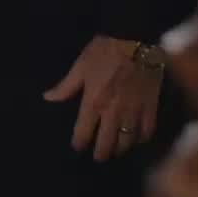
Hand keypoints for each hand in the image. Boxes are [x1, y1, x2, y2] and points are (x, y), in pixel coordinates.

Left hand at [44, 35, 160, 162]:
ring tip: (117, 150)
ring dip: (121, 148)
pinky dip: (142, 138)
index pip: (83, 133)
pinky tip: (138, 139)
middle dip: (101, 154)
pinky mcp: (150, 106)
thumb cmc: (104, 50)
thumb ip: (65, 86)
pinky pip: (147, 130)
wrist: (136, 39)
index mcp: (93, 103)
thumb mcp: (80, 66)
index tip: (77, 147)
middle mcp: (112, 112)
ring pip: (127, 141)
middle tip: (99, 157)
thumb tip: (48, 97)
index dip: (79, 143)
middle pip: (106, 143)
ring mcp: (133, 111)